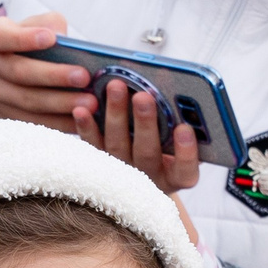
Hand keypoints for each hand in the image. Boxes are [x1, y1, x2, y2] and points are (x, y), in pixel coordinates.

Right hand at [0, 14, 92, 131]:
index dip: (24, 39)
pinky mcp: (3, 116)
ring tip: (90, 102)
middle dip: (53, 76)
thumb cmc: (24, 44)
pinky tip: (80, 119)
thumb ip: (48, 24)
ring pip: (28, 101)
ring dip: (61, 103)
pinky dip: (58, 122)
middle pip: (19, 72)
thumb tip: (64, 37)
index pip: (1, 36)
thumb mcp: (32, 26)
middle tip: (83, 77)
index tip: (50, 38)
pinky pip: (33, 122)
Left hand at [79, 77, 201, 195]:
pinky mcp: (98, 166)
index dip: (186, 152)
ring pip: (117, 146)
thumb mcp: (183, 143)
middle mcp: (148, 180)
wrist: (138, 171)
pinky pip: (92, 147)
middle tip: (143, 97)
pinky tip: (82, 110)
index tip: (184, 129)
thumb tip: (183, 98)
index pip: (184, 170)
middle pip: (147, 153)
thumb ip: (186, 130)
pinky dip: (87, 128)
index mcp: (175, 176)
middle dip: (145, 123)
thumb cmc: (168, 148)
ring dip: (116, 115)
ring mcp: (121, 175)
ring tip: (116, 87)